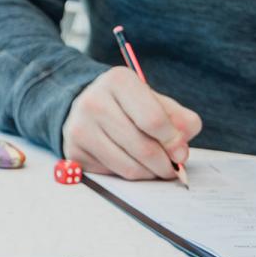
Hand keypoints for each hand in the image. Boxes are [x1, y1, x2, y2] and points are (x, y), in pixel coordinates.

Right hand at [61, 68, 200, 179]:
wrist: (85, 106)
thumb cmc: (128, 105)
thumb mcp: (156, 101)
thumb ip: (180, 121)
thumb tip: (180, 152)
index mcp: (118, 81)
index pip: (154, 120)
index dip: (173, 141)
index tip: (181, 151)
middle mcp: (94, 102)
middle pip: (144, 148)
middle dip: (165, 164)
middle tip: (172, 167)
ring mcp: (80, 128)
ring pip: (129, 168)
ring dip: (149, 173)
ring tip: (153, 166)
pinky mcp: (74, 152)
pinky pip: (114, 175)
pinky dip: (129, 174)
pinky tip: (130, 162)